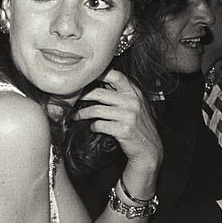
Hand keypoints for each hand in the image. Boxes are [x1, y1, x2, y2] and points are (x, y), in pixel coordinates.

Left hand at [76, 69, 161, 195]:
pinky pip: (99, 124)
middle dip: (82, 96)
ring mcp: (129, 115)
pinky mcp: (123, 129)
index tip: (84, 78)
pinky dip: (92, 126)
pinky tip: (93, 127)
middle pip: (99, 93)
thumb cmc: (138, 125)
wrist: (148, 148)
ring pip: (96, 110)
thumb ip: (120, 92)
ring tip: (76, 116)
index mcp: (134, 92)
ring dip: (82, 114)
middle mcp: (133, 101)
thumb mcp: (134, 104)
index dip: (98, 74)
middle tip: (73, 100)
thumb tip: (98, 80)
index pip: (115, 76)